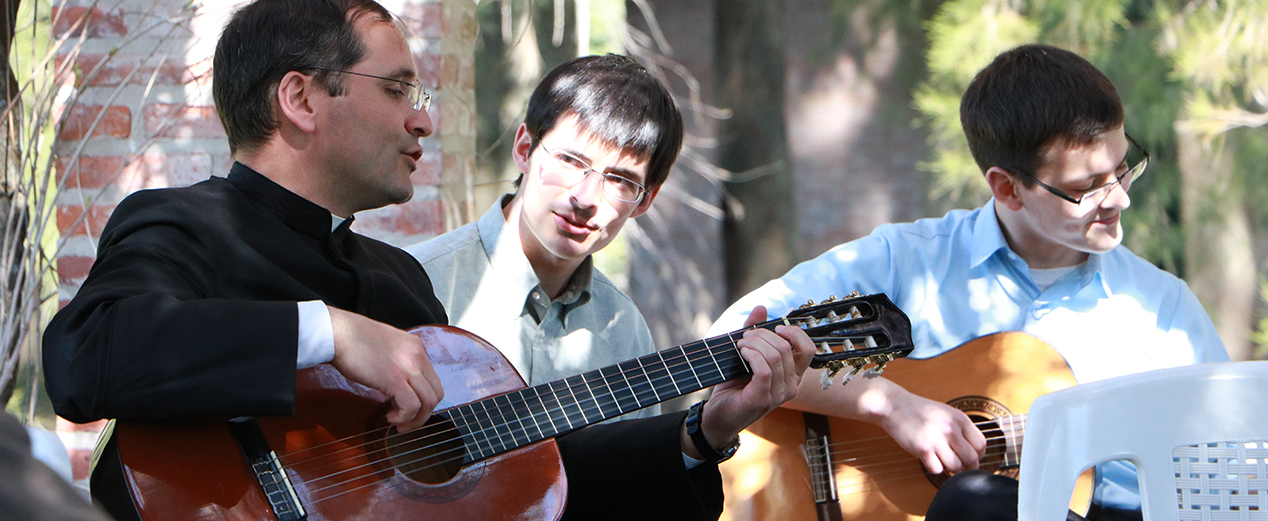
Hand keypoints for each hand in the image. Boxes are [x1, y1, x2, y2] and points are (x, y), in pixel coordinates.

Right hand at [328, 306, 443, 430]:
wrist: (338, 333)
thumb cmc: (353, 340)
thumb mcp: (387, 346)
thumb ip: (398, 361)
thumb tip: (398, 384)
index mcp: (416, 347)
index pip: (433, 380)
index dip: (423, 399)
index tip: (408, 407)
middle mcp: (418, 356)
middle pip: (436, 393)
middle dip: (423, 414)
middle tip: (405, 421)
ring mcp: (409, 367)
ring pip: (428, 402)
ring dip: (414, 419)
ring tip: (397, 422)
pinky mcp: (395, 379)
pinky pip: (412, 406)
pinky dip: (403, 417)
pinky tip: (390, 417)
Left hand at [682, 306, 814, 455]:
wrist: (718, 415)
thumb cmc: (734, 386)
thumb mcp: (746, 356)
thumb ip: (755, 333)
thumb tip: (762, 308)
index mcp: (793, 376)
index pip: (809, 349)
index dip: (794, 332)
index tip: (775, 327)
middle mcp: (791, 386)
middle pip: (786, 348)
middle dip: (762, 335)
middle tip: (744, 336)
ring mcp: (778, 395)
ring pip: (775, 356)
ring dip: (754, 343)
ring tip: (740, 343)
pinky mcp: (762, 399)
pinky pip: (764, 369)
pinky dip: (751, 355)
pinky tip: (741, 352)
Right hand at [877, 388, 984, 474]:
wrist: (895, 406)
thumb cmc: (920, 411)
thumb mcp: (946, 412)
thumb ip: (961, 429)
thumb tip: (974, 453)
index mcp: (959, 418)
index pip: (981, 444)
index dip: (979, 455)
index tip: (972, 458)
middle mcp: (950, 428)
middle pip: (971, 459)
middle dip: (967, 466)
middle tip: (959, 465)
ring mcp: (937, 439)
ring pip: (955, 466)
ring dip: (950, 468)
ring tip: (942, 460)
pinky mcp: (923, 449)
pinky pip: (938, 469)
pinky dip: (935, 468)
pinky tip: (930, 459)